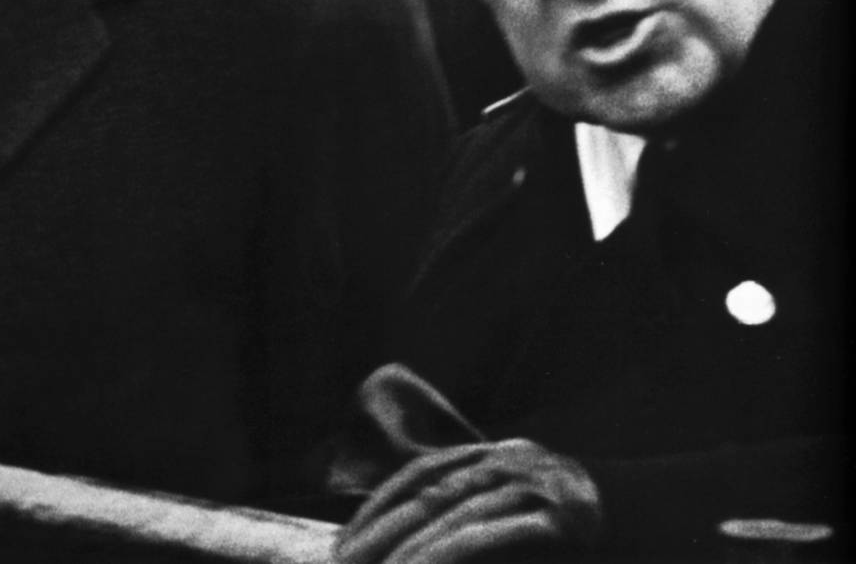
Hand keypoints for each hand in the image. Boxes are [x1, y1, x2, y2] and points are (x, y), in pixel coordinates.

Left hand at [336, 439, 602, 563]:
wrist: (666, 513)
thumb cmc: (586, 525)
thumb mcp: (526, 506)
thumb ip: (481, 518)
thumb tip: (420, 544)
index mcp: (495, 454)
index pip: (420, 474)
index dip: (378, 507)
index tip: (345, 541)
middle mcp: (509, 460)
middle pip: (427, 493)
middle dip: (379, 531)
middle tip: (343, 563)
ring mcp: (533, 484)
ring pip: (452, 514)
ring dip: (408, 548)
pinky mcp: (554, 518)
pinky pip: (487, 535)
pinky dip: (447, 553)